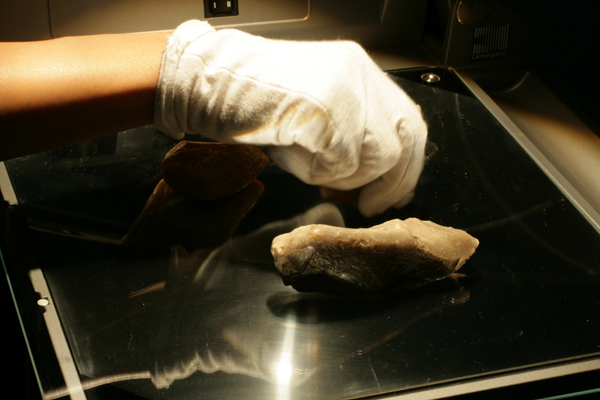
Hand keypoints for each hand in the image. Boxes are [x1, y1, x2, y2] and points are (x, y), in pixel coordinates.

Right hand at [154, 20, 427, 216]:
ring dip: (348, 179)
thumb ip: (352, 133)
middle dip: (392, 182)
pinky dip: (321, 173)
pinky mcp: (323, 110)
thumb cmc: (254, 100)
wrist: (208, 80)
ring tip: (314, 171)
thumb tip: (377, 176)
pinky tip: (297, 159)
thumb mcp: (316, 110)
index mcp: (362, 71)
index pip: (409, 122)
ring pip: (377, 157)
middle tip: (371, 205)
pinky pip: (342, 162)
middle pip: (406, 139)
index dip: (407, 164)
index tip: (394, 191)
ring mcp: (344, 90)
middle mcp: (361, 74)